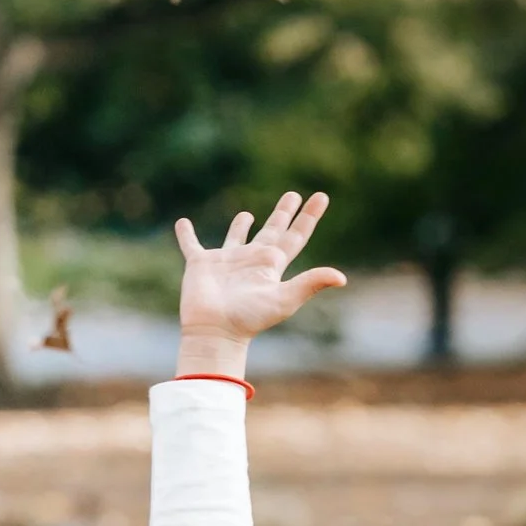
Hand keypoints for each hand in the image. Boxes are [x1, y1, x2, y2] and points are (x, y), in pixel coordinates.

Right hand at [172, 191, 347, 376]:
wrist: (215, 331)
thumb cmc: (249, 318)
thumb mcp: (284, 299)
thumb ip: (310, 283)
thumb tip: (342, 278)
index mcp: (271, 265)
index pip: (295, 236)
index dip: (308, 217)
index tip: (321, 196)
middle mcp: (251, 260)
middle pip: (272, 231)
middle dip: (283, 213)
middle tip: (293, 195)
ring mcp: (225, 262)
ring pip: (236, 237)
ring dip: (240, 225)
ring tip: (247, 214)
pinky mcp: (200, 264)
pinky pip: (192, 244)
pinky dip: (186, 235)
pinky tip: (182, 223)